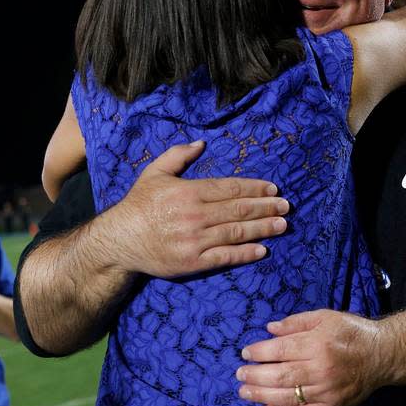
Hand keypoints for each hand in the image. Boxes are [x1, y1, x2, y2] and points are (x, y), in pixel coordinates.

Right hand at [98, 141, 289, 278]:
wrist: (118, 241)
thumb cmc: (138, 205)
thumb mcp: (154, 173)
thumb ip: (178, 156)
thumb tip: (201, 143)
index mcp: (188, 192)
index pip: (230, 188)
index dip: (255, 188)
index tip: (273, 189)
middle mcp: (194, 215)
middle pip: (239, 209)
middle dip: (266, 207)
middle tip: (286, 206)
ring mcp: (194, 240)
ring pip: (236, 232)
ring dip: (263, 228)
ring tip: (282, 225)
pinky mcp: (192, 262)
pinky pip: (225, 257)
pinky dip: (246, 253)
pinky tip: (263, 249)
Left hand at [235, 310, 389, 405]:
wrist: (382, 355)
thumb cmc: (352, 332)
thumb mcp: (326, 317)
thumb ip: (297, 322)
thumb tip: (270, 329)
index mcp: (318, 344)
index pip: (281, 350)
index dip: (259, 352)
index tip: (245, 353)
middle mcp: (320, 369)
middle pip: (280, 376)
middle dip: (255, 376)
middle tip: (239, 375)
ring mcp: (326, 390)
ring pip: (288, 396)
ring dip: (262, 396)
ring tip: (245, 392)